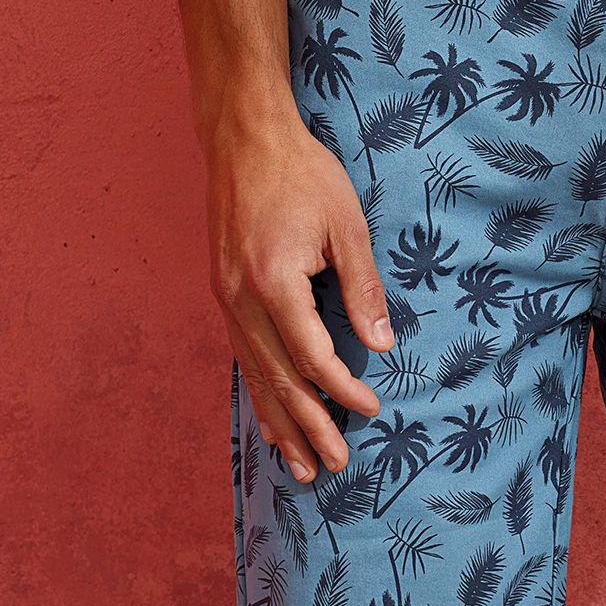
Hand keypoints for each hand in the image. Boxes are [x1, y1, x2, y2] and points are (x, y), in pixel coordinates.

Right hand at [207, 113, 393, 481]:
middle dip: (308, 426)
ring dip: (279, 421)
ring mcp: (226, 298)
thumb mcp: (347, 224)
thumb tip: (381, 344)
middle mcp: (241, 299)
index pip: (311, 356)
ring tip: (300, 466)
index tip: (371, 409)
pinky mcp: (224, 291)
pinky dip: (259, 389)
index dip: (342, 389)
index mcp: (274, 283)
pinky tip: (271, 414)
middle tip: (335, 466)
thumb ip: (363, 287)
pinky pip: (243, 353)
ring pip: (254, 373)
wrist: (245, 139)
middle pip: (277, 378)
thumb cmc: (304, 174)